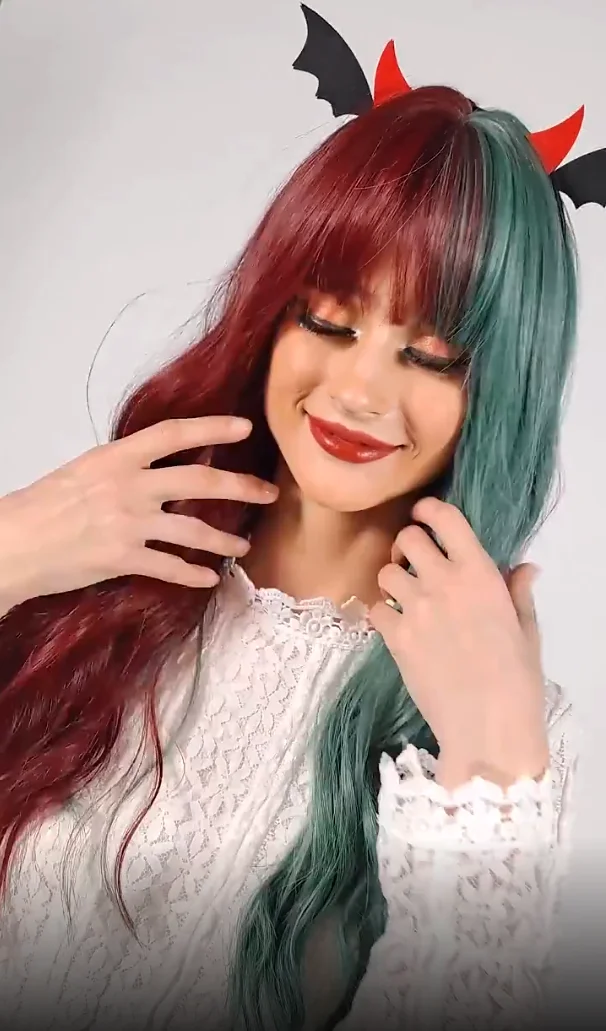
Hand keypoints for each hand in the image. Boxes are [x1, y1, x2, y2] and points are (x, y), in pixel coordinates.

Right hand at [0, 416, 277, 606]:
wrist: (15, 542)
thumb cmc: (44, 505)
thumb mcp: (86, 471)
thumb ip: (126, 467)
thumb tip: (161, 467)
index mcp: (117, 457)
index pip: (175, 434)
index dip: (213, 428)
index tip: (244, 427)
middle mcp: (129, 486)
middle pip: (200, 482)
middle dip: (242, 486)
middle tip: (269, 492)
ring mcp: (128, 524)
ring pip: (194, 531)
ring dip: (225, 540)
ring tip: (243, 546)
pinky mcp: (123, 559)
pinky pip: (170, 567)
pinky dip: (194, 575)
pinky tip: (209, 578)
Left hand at [369, 496, 547, 789]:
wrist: (488, 727)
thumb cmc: (517, 680)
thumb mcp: (527, 630)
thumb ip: (518, 593)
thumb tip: (525, 567)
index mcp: (480, 575)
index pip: (445, 519)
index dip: (429, 510)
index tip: (424, 515)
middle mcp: (444, 583)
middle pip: (408, 539)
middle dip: (408, 545)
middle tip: (413, 562)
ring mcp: (416, 609)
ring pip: (386, 572)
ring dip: (393, 579)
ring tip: (404, 597)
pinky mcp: (395, 638)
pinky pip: (376, 609)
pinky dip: (382, 614)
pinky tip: (396, 627)